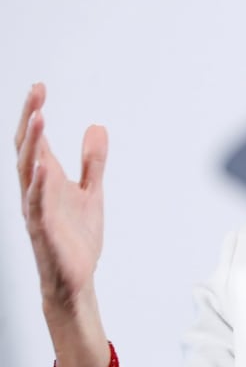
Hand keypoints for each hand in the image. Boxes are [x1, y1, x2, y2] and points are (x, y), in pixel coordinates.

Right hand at [15, 83, 107, 310]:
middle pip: (27, 148)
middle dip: (30, 118)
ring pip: (27, 170)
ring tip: (38, 117)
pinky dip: (39, 184)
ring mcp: (37, 208)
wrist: (76, 279)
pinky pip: (36, 204)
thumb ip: (93, 161)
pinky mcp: (43, 229)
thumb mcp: (92, 191)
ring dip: (32, 144)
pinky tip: (43, 166)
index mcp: (46, 179)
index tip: (39, 87)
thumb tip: (96, 126)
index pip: (36, 140)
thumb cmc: (77, 237)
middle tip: (36, 92)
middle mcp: (36, 190)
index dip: (35, 112)